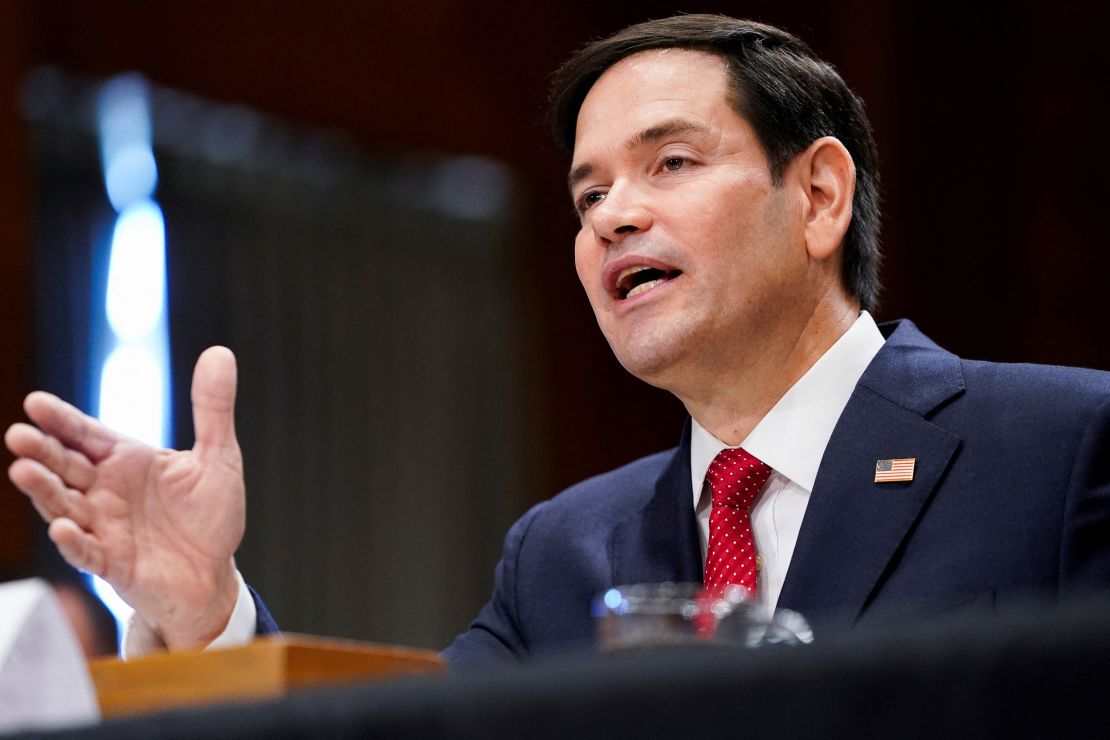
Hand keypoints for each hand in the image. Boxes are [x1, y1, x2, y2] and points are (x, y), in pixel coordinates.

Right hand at [5, 347, 245, 649]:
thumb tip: (220, 352)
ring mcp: (103, 527)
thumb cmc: (211, 515)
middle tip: (18, 435)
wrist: (213, 574)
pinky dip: (73, 542)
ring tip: (23, 472)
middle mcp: (105, 491)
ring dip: (44, 491)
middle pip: (65, 465)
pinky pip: (87, 552)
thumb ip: (212, 409)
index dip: (61, 420)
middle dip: (41, 451)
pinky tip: (62, 529)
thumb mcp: (218, 457)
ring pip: (64, 505)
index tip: (35, 402)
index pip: (86, 434)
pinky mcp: (111, 563)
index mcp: (126, 460)